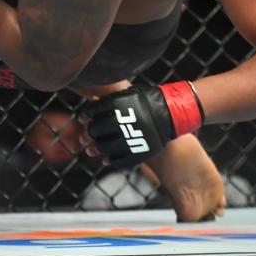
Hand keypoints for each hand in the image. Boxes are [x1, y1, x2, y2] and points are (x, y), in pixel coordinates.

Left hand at [82, 82, 203, 168]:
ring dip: (95, 149)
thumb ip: (110, 99)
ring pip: (105, 147)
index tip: (84, 119)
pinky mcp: (138, 153)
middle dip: (90, 133)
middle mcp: (122, 122)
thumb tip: (92, 101)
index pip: (93, 111)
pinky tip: (105, 159)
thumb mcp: (128, 94)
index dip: (86, 115)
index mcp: (117, 104)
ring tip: (90, 150)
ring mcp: (130, 139)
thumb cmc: (146, 102)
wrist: (171, 114)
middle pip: (96, 130)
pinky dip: (110, 161)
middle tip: (87, 135)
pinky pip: (119, 160)